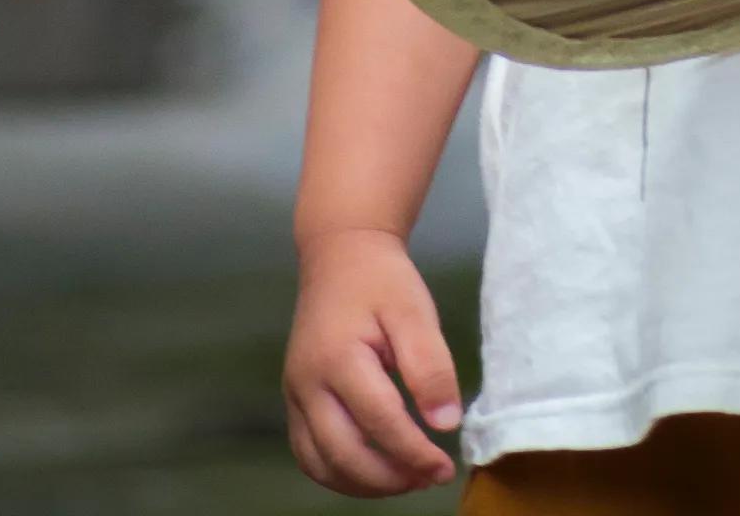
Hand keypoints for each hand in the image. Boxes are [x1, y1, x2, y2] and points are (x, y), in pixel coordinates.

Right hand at [283, 226, 462, 495]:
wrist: (340, 256)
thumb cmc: (382, 282)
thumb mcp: (415, 313)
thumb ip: (430, 367)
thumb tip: (444, 423)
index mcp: (338, 359)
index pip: (379, 423)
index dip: (414, 453)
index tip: (445, 468)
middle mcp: (306, 384)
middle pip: (343, 454)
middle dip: (390, 478)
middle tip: (430, 477)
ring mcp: (294, 395)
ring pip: (320, 464)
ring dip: (364, 484)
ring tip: (407, 480)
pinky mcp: (295, 401)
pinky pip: (309, 453)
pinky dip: (340, 474)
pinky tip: (375, 471)